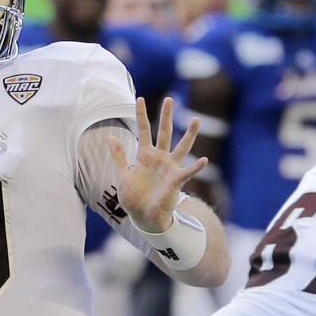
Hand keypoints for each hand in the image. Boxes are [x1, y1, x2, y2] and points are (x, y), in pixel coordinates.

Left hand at [108, 97, 207, 232]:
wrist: (143, 217)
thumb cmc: (134, 197)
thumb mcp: (123, 174)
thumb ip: (119, 156)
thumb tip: (111, 136)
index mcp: (144, 155)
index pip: (143, 130)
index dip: (141, 114)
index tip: (140, 98)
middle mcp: (159, 158)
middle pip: (163, 132)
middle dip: (166, 116)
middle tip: (169, 99)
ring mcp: (169, 168)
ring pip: (181, 147)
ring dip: (189, 134)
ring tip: (196, 120)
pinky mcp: (176, 181)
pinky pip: (187, 172)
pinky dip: (196, 167)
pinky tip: (204, 160)